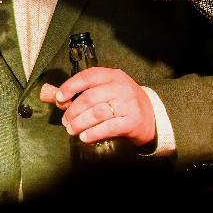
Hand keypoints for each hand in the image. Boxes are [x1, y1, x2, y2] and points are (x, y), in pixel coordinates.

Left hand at [39, 67, 155, 145]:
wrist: (152, 116)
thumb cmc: (125, 102)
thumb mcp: (110, 90)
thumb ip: (90, 92)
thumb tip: (61, 100)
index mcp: (113, 76)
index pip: (88, 76)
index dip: (71, 86)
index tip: (59, 97)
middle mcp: (120, 88)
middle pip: (90, 98)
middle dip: (73, 110)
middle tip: (65, 121)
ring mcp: (127, 105)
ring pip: (97, 113)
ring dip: (80, 123)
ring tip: (71, 130)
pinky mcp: (131, 122)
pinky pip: (107, 128)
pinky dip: (93, 133)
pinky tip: (84, 137)